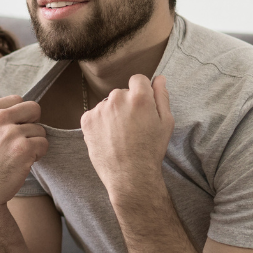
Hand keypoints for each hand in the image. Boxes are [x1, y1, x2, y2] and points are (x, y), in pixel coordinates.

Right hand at [0, 95, 47, 211]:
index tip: (8, 131)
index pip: (17, 100)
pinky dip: (38, 154)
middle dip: (32, 124)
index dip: (19, 116)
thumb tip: (27, 108)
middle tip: (20, 141)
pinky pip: (44, 144)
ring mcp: (11, 133)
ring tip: (16, 156)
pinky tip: (22, 162)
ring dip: (33, 143)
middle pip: (34, 108)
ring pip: (40, 129)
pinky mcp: (24, 149)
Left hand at [80, 74, 173, 199]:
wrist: (129, 174)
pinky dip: (99, 123)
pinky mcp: (87, 120)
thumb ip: (161, 96)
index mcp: (139, 97)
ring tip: (119, 135)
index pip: (137, 79)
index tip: (141, 106)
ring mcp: (99, 109)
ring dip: (112, 113)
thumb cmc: (151, 149)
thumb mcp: (166, 122)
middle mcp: (117, 98)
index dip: (141, 91)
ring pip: (107, 104)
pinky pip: (94, 114)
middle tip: (132, 126)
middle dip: (126, 104)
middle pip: (121, 93)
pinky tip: (108, 137)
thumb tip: (159, 78)